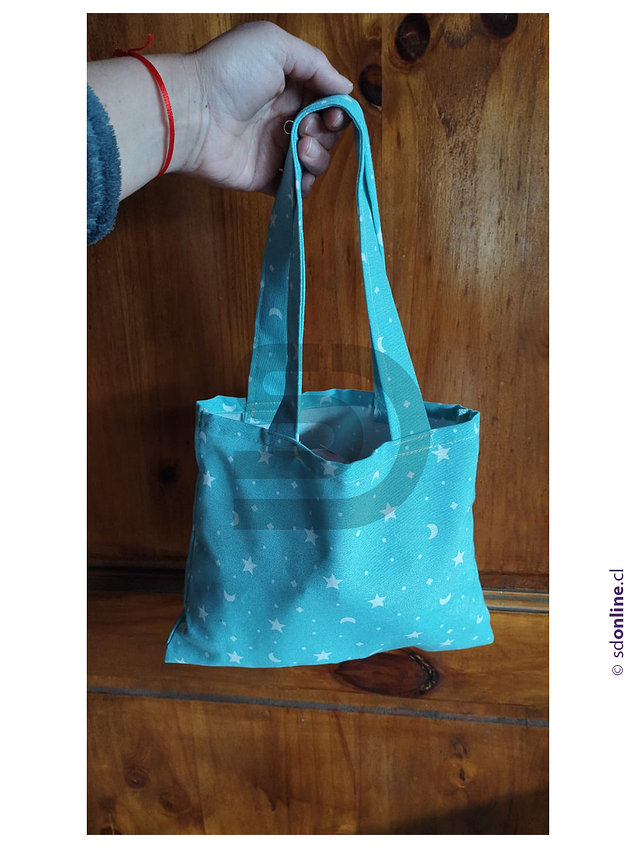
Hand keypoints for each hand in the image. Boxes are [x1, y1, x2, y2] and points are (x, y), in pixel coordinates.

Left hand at [183, 22, 352, 197]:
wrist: (192, 112)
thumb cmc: (229, 72)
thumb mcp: (274, 45)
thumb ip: (315, 63)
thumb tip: (345, 88)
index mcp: (289, 86)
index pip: (327, 101)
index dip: (337, 109)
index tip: (332, 113)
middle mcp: (284, 117)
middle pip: (326, 132)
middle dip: (326, 132)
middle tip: (306, 128)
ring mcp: (274, 149)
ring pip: (315, 161)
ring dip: (318, 157)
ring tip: (299, 148)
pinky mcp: (264, 177)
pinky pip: (294, 188)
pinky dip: (304, 185)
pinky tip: (298, 175)